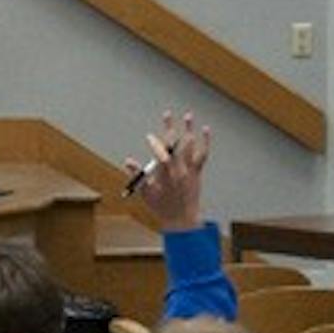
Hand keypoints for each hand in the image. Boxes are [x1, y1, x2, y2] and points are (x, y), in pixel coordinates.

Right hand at [126, 109, 209, 231]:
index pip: (161, 154)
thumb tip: (128, 162)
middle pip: (175, 145)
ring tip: (188, 115)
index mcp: (165, 175)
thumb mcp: (146, 193)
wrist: (182, 219)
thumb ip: (138, 177)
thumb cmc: (161, 207)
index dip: (155, 144)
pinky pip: (202, 154)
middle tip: (168, 114)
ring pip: (190, 147)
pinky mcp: (197, 172)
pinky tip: (205, 130)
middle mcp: (179, 170)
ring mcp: (190, 170)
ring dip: (189, 130)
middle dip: (170, 129)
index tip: (149, 137)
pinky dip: (205, 142)